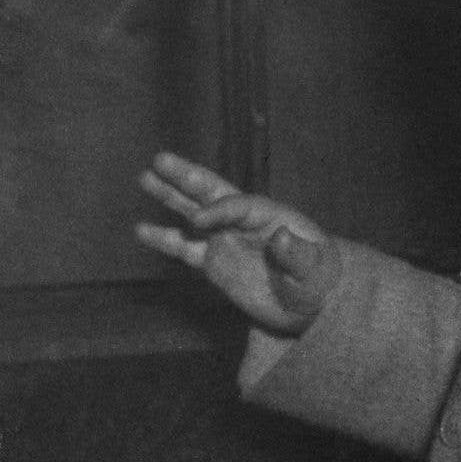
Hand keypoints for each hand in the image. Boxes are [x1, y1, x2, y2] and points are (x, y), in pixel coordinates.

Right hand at [135, 152, 336, 335]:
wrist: (311, 303)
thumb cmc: (318, 280)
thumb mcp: (313, 270)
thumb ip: (298, 255)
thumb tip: (282, 237)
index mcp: (271, 216)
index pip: (240, 205)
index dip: (218, 211)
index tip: (197, 221)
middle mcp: (245, 222)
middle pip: (213, 194)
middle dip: (187, 177)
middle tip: (160, 159)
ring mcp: (227, 239)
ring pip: (193, 213)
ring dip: (170, 197)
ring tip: (144, 178)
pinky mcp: (215, 261)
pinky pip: (186, 247)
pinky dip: (165, 239)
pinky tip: (141, 230)